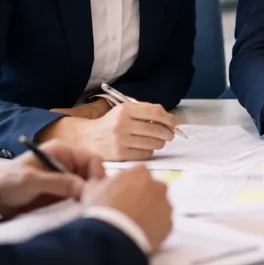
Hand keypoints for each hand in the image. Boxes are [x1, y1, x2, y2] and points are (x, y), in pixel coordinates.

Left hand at [0, 139, 102, 218]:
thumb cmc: (8, 181)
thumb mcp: (30, 180)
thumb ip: (56, 182)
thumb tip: (83, 188)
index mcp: (63, 152)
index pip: (92, 159)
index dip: (98, 174)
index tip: (96, 193)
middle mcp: (68, 165)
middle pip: (94, 176)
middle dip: (95, 190)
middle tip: (92, 206)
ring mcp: (66, 181)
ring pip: (88, 189)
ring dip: (89, 200)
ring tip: (85, 213)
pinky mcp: (63, 196)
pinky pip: (78, 201)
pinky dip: (80, 208)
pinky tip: (77, 216)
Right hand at [39, 101, 178, 161]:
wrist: (88, 138)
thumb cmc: (112, 124)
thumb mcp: (125, 111)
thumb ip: (146, 112)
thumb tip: (170, 121)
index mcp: (125, 110)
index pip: (155, 112)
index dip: (169, 118)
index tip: (175, 123)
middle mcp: (122, 124)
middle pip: (157, 129)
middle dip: (168, 133)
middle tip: (170, 135)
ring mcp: (121, 140)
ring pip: (153, 143)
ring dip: (159, 143)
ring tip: (156, 141)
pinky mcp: (120, 155)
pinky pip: (146, 154)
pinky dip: (149, 152)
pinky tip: (144, 148)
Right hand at [81, 166, 172, 252]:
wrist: (112, 236)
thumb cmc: (101, 209)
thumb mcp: (92, 188)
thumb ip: (101, 178)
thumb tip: (100, 177)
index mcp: (141, 172)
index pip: (138, 175)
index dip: (129, 186)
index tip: (121, 196)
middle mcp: (158, 186)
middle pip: (152, 190)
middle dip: (142, 198)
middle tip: (128, 210)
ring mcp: (166, 205)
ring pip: (159, 207)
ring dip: (150, 213)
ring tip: (133, 224)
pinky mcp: (169, 224)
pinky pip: (162, 224)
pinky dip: (154, 228)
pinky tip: (140, 233)